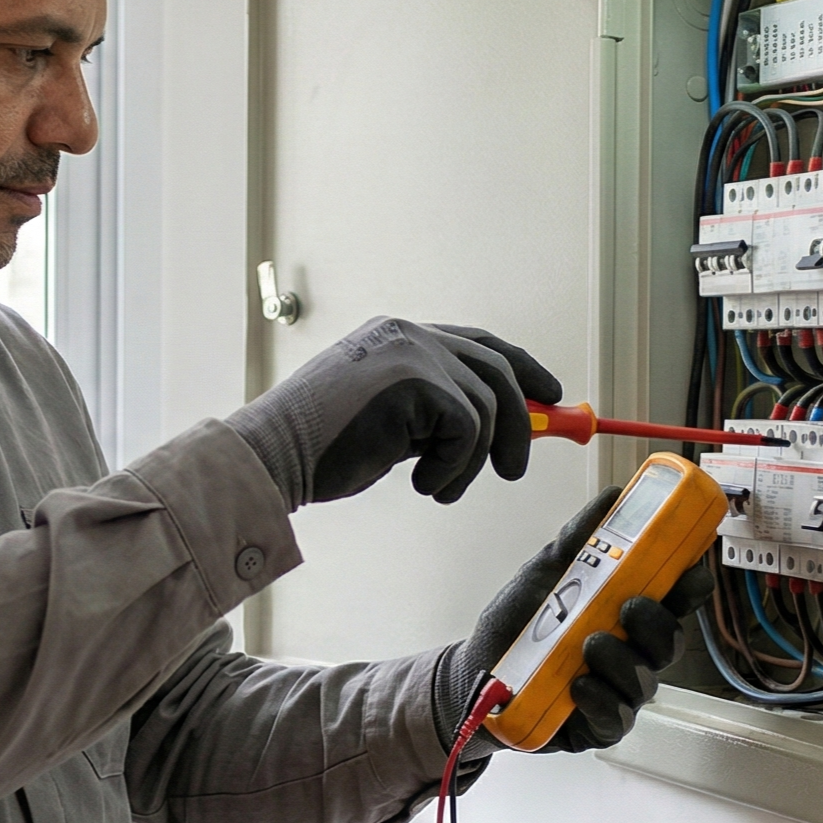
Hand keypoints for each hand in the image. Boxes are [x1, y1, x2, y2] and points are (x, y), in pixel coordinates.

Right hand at [226, 318, 560, 511]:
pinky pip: (469, 430)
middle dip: (520, 421)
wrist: (272, 456)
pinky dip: (455, 468)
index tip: (550, 396)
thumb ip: (434, 412)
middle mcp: (408, 334)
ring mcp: (413, 353)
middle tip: (512, 468)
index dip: (521, 368)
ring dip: (471, 462)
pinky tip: (422, 484)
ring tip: (438, 488)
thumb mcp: (388, 421)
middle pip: (496, 367)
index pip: (478, 343)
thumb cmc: (319, 450)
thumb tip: (501, 428)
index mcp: (397, 335)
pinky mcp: (417, 382)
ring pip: (487, 406)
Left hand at [431, 487, 716, 757]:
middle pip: (669, 640)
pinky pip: (616, 719)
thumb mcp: (545, 573)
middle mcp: (631, 652)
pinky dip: (602, 701)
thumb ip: (578, 539)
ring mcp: (617, 690)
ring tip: (590, 645)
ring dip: (623, 661)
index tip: (691, 570)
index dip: (690, 586)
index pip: (674, 599)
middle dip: (656, 623)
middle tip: (629, 607)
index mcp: (626, 613)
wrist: (477, 671)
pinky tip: (580, 685)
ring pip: (645, 680)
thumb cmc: (520, 623)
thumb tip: (611, 496)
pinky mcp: (597, 725)